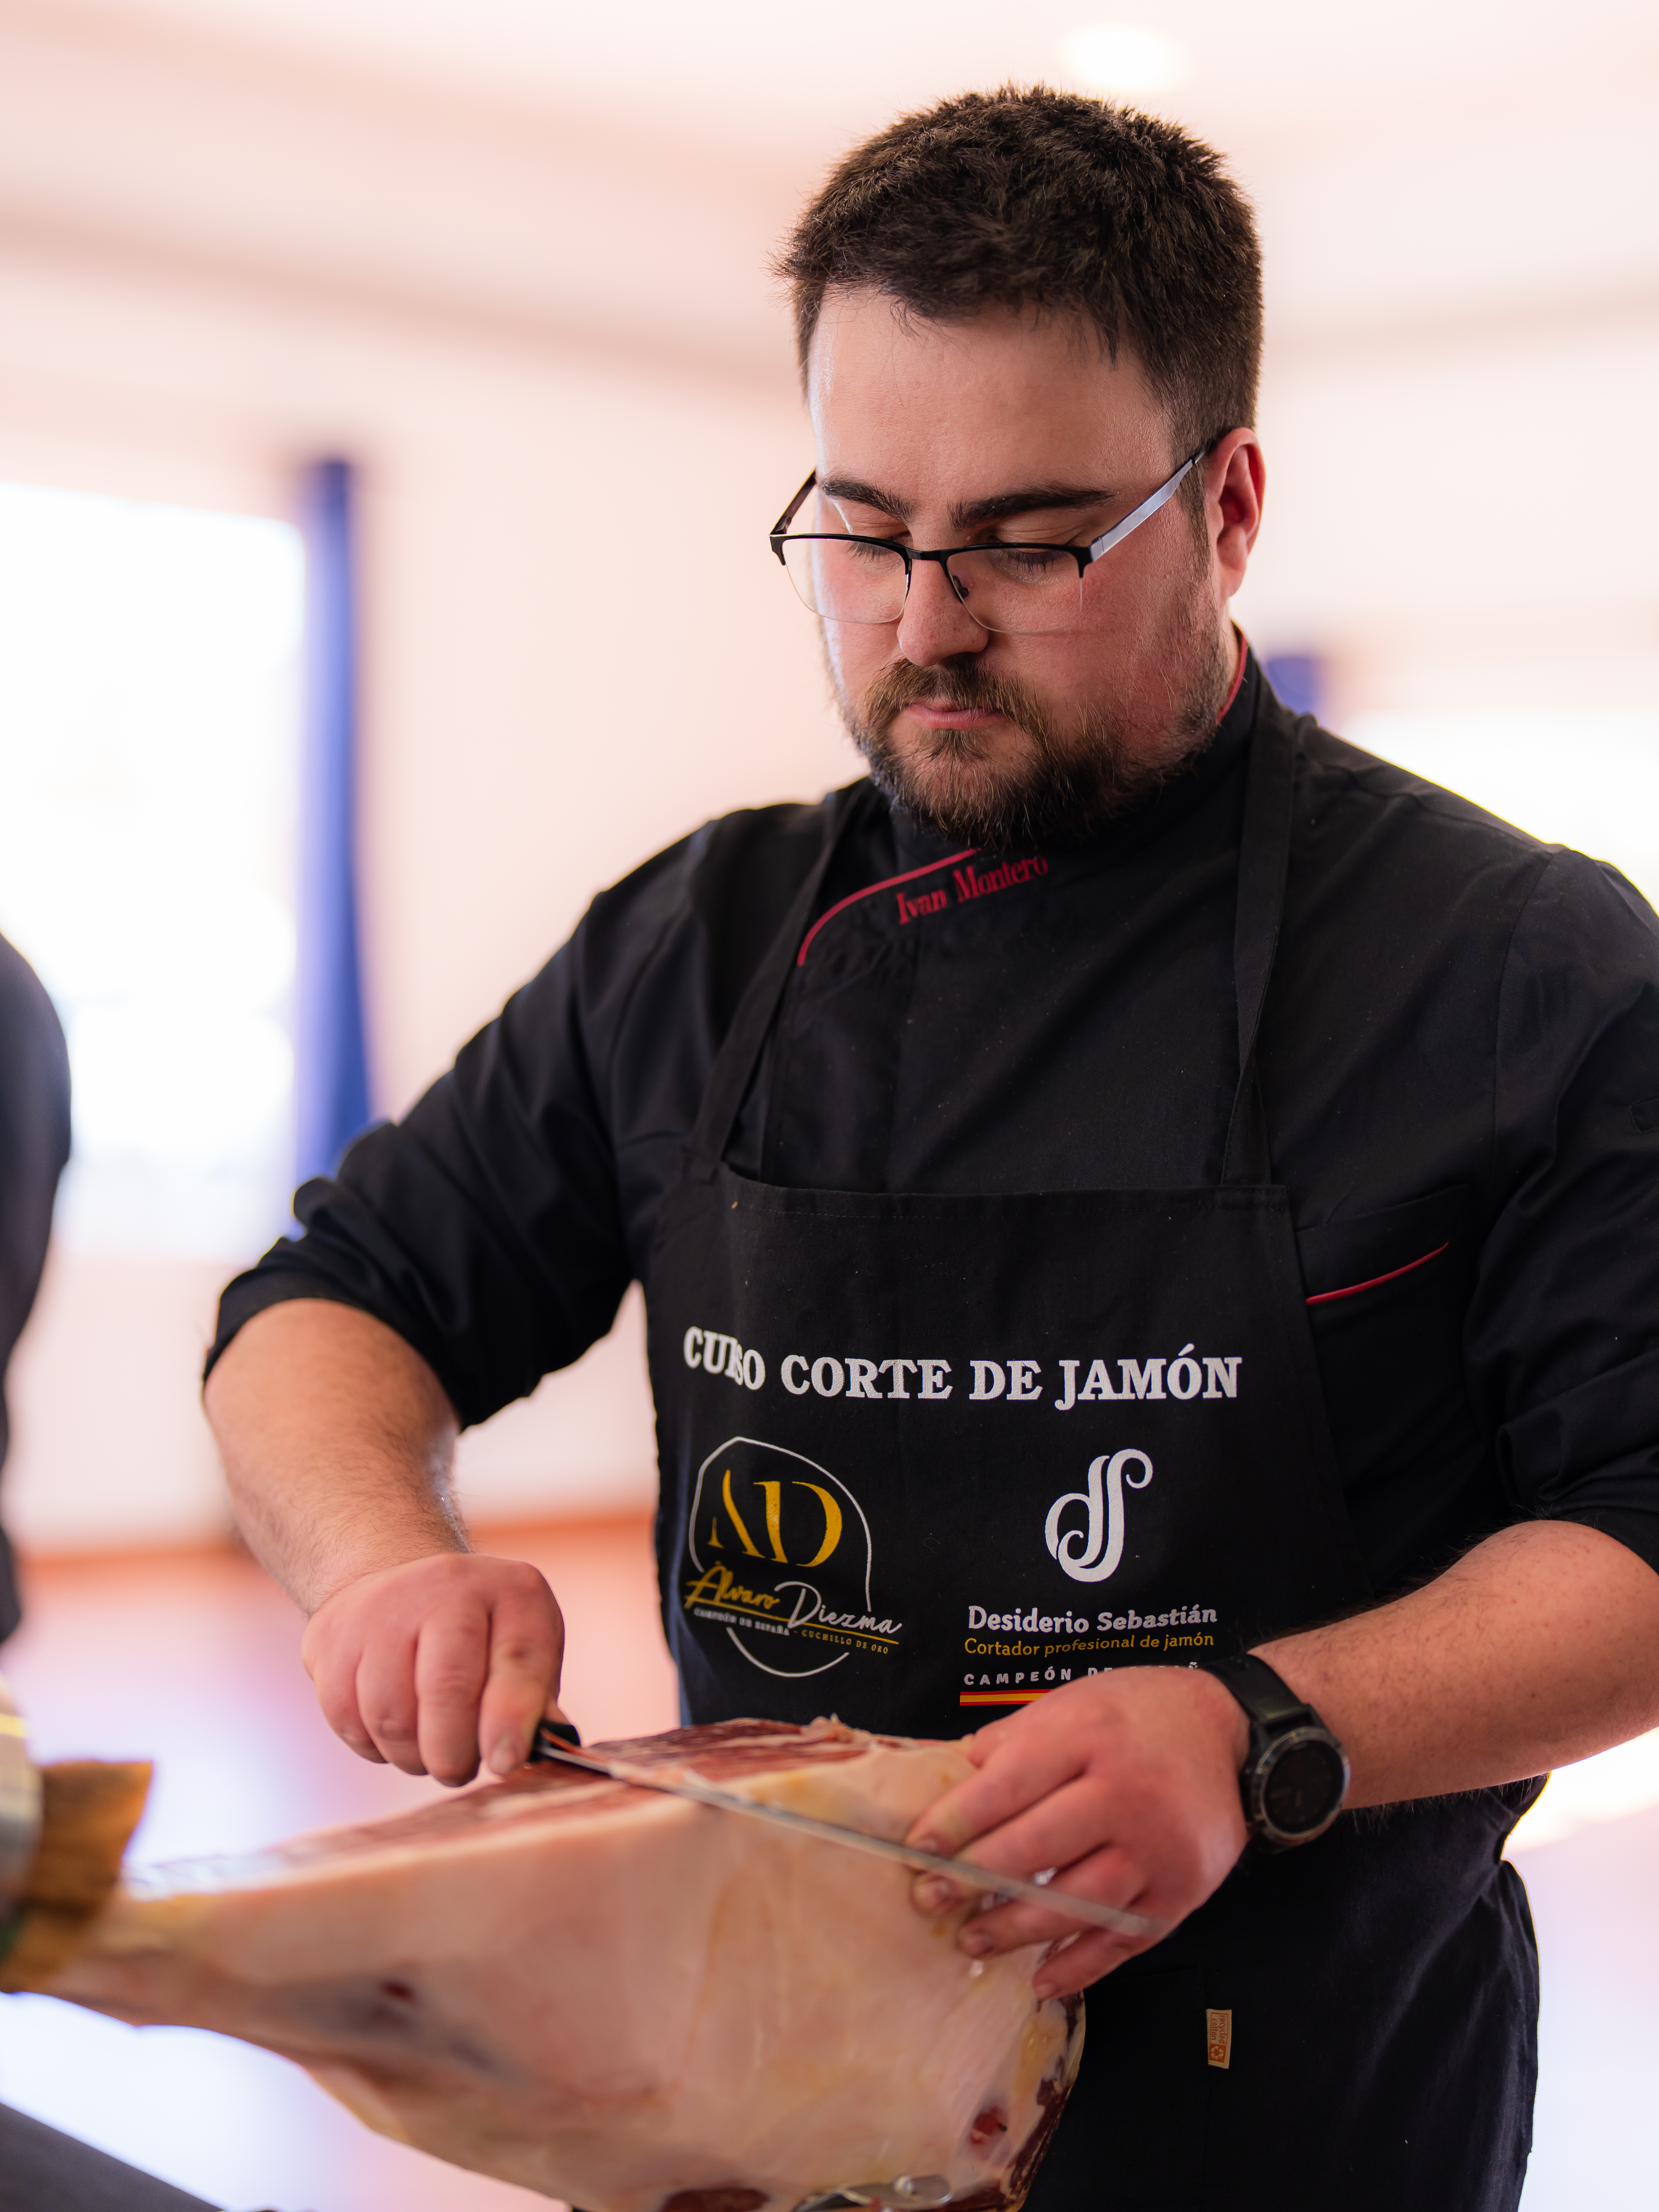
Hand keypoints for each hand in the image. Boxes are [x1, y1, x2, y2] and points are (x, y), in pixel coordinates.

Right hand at [300, 1553, 567, 1786]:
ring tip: (428, 1749)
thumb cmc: (478, 1630)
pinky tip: (392, 1730)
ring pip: (391, 1716)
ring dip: (413, 1755)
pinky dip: (373, 1745)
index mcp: (511, 1589)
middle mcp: (446, 1584)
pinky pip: (347, 1720)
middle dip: (454, 1753)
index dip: (510, 1721)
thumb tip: (518, 1755)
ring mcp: (381, 1607)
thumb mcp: (525, 1645)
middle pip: (447, 1688)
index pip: (518, 1659)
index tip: (505, 1764)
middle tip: (460, 1769)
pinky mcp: (332, 1637)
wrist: (396, 1578)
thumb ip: (533, 1699)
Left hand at [905, 1667, 1249, 1996]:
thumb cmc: (1133, 1716)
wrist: (1227, 1733)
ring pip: (1079, 1902)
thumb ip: (1004, 1745)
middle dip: (975, 1878)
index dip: (957, 1820)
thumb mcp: (1067, 1705)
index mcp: (1088, 1735)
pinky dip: (1081, 1966)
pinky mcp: (1181, 1890)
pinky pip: (1125, 1939)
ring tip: (973, 1939)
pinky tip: (1042, 1977)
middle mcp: (1126, 1792)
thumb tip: (934, 1780)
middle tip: (931, 1898)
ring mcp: (1158, 1847)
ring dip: (1018, 1928)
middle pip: (1039, 1846)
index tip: (917, 1848)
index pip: (1009, 1784)